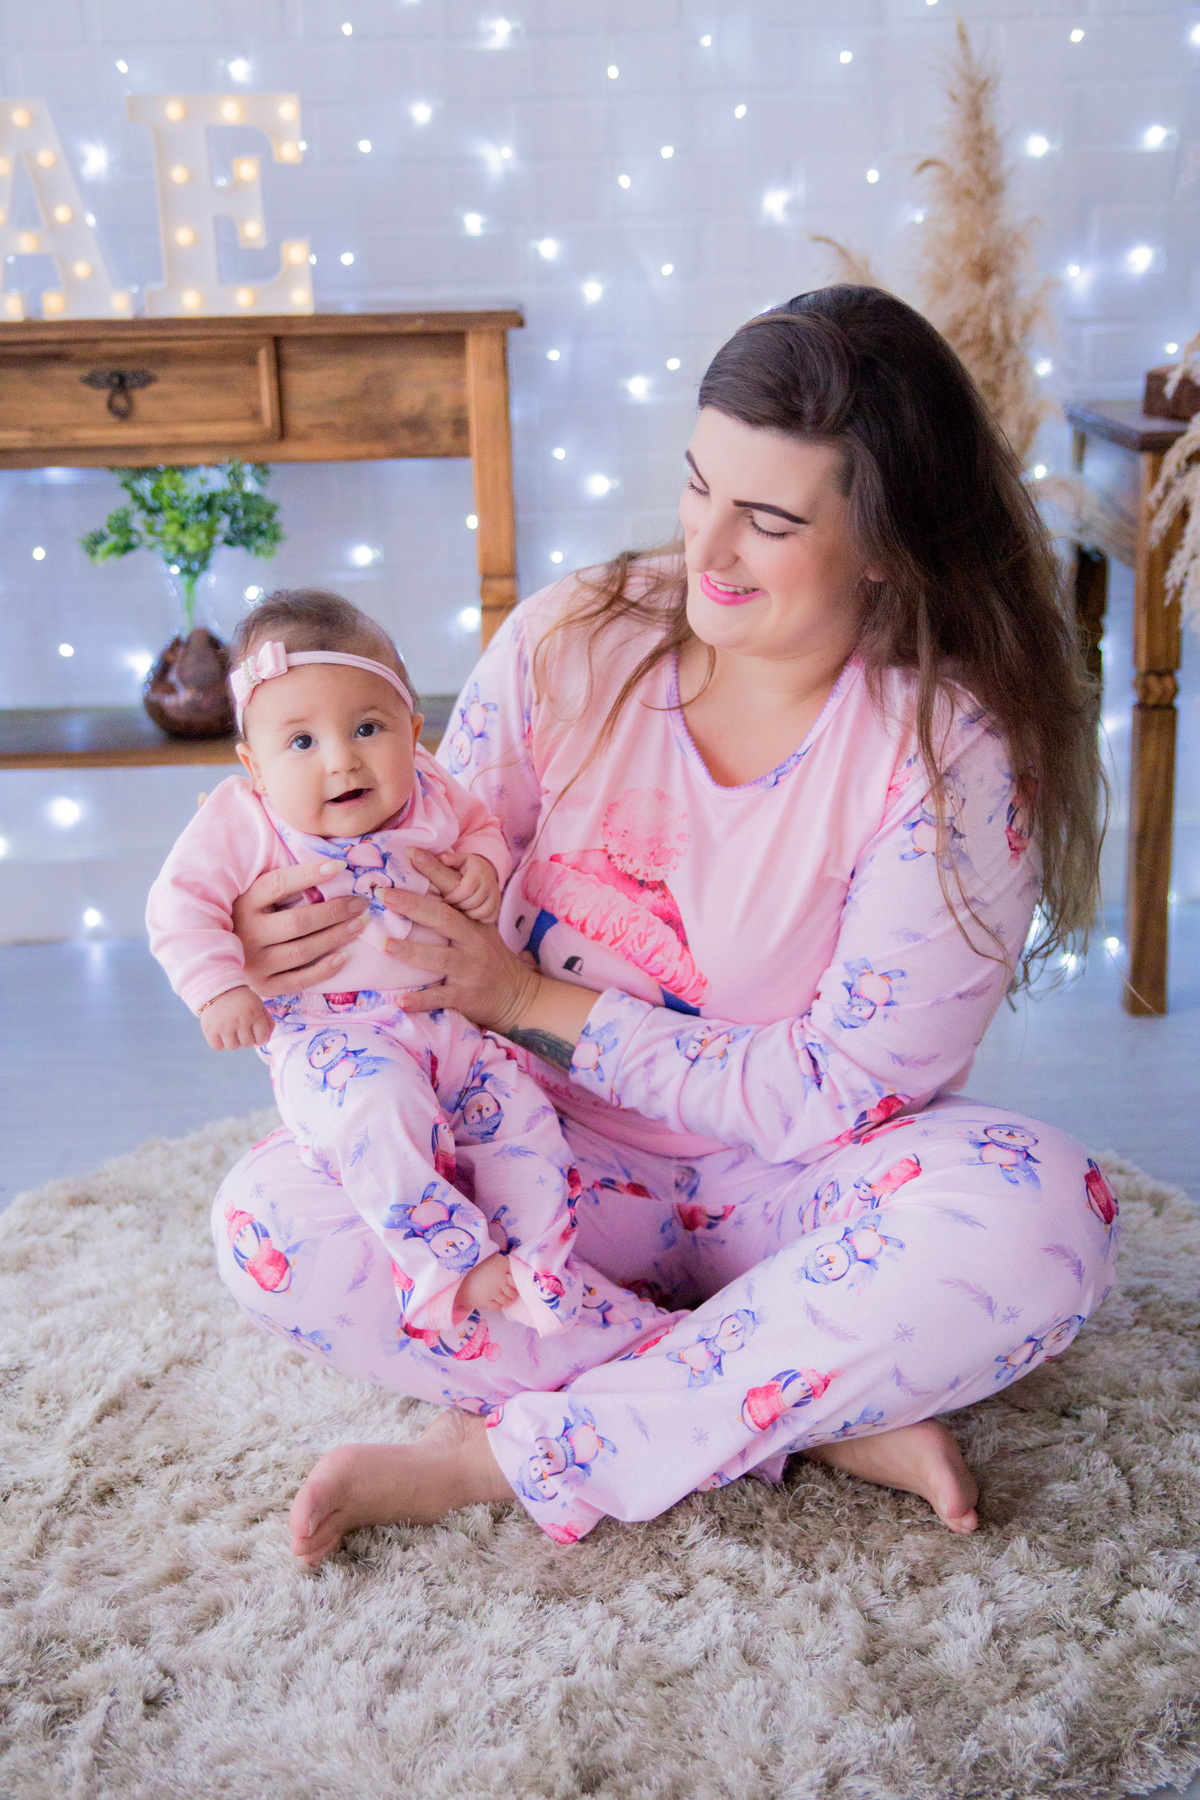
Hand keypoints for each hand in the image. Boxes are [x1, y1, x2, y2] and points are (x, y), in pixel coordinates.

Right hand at [201, 985, 272, 1049]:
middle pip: (247, 1044)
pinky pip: (218, 1046)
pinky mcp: (210, 1029)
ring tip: (231, 1030)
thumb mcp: (259, 1005)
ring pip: (233, 1047)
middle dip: (246, 1039)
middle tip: (241, 1029)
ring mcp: (224, 1026)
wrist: (218, 989)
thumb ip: (268, 1023)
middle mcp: (240, 1020)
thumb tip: (265, 1041)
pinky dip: (220, 1042)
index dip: (260, 1039)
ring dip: (233, 1041)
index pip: (262, 1038)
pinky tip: (221, 1032)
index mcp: (254, 1014)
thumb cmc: (242, 1000)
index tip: (255, 1034)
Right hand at [231, 859, 369, 997]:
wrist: (219, 956)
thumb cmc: (250, 916)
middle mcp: (247, 933)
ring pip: (302, 951)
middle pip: (298, 922)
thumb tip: (329, 868)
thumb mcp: (255, 894)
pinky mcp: (264, 986)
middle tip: (361, 904)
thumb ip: (282, 884)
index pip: (279, 884)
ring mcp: (254, 963)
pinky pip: (299, 980)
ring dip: (337, 937)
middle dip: (335, 912)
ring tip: (359, 924)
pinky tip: (345, 956)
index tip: (340, 867)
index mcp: (244, 903)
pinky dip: (325, 969)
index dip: (310, 874)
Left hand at [378, 852, 541, 1031]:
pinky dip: (421, 1000)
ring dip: (411, 952)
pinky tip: (400, 1002)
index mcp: (473, 922)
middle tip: (384, 895)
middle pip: (443, 919)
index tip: (409, 853)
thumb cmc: (489, 958)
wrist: (518, 995)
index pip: (452, 891)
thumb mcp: (479, 931)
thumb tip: (418, 888)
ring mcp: (470, 970)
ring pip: (440, 958)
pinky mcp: (466, 996)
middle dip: (413, 906)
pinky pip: (441, 997)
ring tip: (384, 945)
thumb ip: (453, 913)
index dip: (433, 871)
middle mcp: (473, 942)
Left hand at [427, 850, 501, 922]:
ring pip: (483, 911)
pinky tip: (471, 914)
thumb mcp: (461, 860)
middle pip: (474, 902)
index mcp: (479, 872)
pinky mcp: (498, 905)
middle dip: (460, 906)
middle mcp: (490, 883)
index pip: (467, 888)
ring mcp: (496, 895)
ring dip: (469, 914)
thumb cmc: (469, 867)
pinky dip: (480, 919)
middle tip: (452, 906)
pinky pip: (491, 918)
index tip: (446, 900)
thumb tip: (443, 858)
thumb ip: (451, 859)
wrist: (487, 872)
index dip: (455, 897)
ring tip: (461, 910)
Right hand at [456, 1254, 518, 1314]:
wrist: (457, 1278)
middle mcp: (500, 1278)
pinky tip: (492, 1299)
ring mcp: (494, 1291)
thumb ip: (505, 1263)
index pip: (518, 1275)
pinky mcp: (486, 1302)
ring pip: (508, 1300)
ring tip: (498, 1294)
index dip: (515, 1279)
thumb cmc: (476, 1266)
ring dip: (505, 1298)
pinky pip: (498, 1306)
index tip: (509, 1279)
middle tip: (505, 1290)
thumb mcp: (492, 1258)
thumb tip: (516, 1270)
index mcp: (502, 1264)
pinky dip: (497, 1304)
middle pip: (514, 1291)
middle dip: (512, 1291)